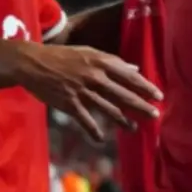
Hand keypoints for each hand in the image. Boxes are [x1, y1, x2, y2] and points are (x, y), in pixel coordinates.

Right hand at [16, 42, 162, 141]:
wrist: (33, 63)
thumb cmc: (63, 56)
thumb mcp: (89, 53)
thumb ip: (113, 62)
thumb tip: (135, 69)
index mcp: (101, 62)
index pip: (129, 76)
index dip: (146, 87)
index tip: (158, 96)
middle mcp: (95, 77)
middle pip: (123, 94)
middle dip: (141, 106)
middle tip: (155, 115)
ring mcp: (82, 91)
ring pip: (108, 109)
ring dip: (123, 121)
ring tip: (134, 129)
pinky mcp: (69, 104)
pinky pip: (85, 120)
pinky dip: (94, 131)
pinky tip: (101, 139)